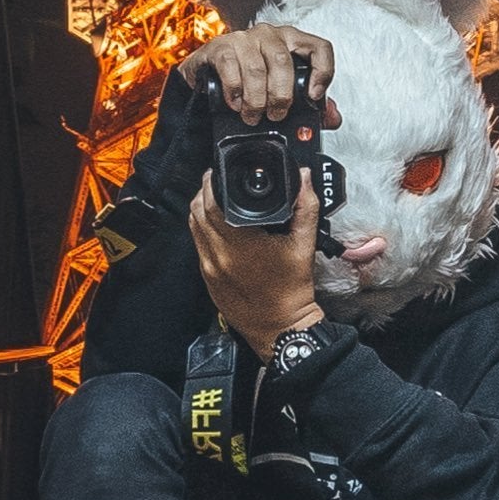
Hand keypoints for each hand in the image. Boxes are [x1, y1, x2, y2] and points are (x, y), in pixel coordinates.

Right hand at [178, 25, 338, 126]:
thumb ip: (310, 103)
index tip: (313, 96)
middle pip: (283, 62)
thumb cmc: (249, 81)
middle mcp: (270, 35)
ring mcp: (244, 38)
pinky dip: (235, 92)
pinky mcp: (220, 47)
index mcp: (292, 41)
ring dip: (255, 100)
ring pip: (257, 69)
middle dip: (281, 96)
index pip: (319, 48)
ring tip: (253, 115)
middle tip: (276, 115)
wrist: (209, 78)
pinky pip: (231, 68)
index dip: (322, 73)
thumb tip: (332, 117)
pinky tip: (235, 103)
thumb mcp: (282, 91)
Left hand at [189, 169, 324, 361]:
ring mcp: (209, 268)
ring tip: (216, 197)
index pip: (212, 204)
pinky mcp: (207, 278)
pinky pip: (198, 244)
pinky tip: (217, 224)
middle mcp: (218, 256)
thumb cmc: (292, 291)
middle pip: (198, 212)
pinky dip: (203, 228)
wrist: (281, 328)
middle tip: (216, 179)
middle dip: (204, 191)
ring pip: (193, 227)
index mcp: (241, 246)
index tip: (218, 171)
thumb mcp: (304, 245)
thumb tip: (302, 179)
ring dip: (200, 209)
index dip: (212, 182)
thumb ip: (305, 207)